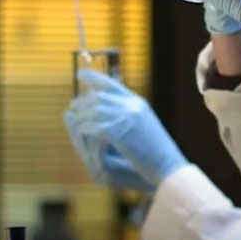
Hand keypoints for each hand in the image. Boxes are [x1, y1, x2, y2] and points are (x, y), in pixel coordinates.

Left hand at [67, 70, 187, 189]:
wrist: (168, 164)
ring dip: (82, 116)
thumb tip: (107, 107)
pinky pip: (95, 126)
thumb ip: (128, 113)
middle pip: (99, 96)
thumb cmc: (156, 150)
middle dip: (83, 101)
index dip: (94, 77)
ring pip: (94, 110)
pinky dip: (86, 127)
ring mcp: (127, 118)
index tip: (80, 74)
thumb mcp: (144, 124)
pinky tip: (82, 131)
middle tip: (72, 106)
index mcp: (138, 103)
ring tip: (76, 122)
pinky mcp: (120, 133)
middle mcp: (132, 106)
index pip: (111, 84)